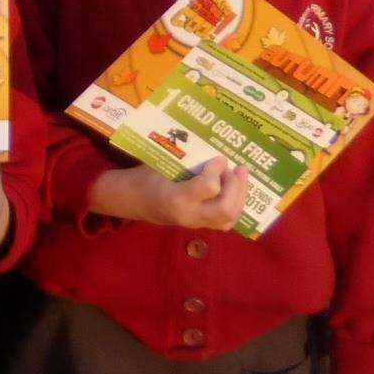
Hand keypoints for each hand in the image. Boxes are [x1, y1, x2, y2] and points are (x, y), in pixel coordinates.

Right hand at [89, 158, 249, 230]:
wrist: (133, 201)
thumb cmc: (145, 177)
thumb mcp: (161, 164)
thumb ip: (187, 161)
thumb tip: (210, 147)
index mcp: (176, 198)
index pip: (208, 188)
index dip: (217, 170)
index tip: (219, 157)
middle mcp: (189, 215)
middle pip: (226, 210)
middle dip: (237, 187)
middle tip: (236, 167)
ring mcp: (196, 224)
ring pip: (230, 218)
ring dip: (240, 196)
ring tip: (240, 176)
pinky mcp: (200, 226)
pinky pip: (225, 221)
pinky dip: (235, 204)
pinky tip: (235, 189)